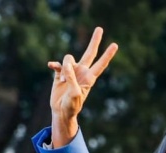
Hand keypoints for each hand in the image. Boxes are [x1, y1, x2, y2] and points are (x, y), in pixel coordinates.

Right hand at [48, 27, 117, 144]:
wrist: (61, 111)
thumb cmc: (72, 106)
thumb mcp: (74, 93)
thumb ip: (71, 77)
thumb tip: (66, 64)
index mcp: (89, 78)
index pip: (100, 64)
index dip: (107, 55)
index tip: (115, 45)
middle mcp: (81, 72)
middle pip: (90, 53)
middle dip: (95, 41)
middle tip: (99, 28)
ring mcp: (71, 72)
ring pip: (68, 59)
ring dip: (64, 68)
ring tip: (63, 81)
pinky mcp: (60, 73)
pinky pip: (57, 64)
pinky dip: (54, 64)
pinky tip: (51, 65)